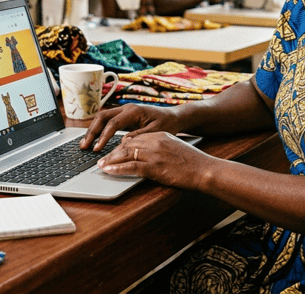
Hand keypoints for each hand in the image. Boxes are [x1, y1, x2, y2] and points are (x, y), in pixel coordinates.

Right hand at [80, 103, 181, 151]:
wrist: (173, 117)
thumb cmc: (166, 124)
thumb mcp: (155, 132)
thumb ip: (139, 136)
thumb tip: (123, 142)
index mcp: (134, 111)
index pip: (113, 123)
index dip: (104, 137)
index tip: (97, 149)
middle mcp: (126, 108)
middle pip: (102, 117)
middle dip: (92, 132)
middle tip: (84, 146)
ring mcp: (124, 111)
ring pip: (102, 117)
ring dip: (93, 130)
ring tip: (85, 144)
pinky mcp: (123, 116)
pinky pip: (107, 120)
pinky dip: (98, 129)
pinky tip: (94, 139)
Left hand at [98, 132, 214, 190]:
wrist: (204, 169)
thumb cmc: (192, 162)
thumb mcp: (174, 147)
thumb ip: (160, 147)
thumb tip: (146, 153)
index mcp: (159, 135)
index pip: (134, 138)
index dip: (121, 145)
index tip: (113, 151)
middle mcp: (155, 141)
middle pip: (127, 145)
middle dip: (112, 152)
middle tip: (101, 158)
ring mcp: (154, 153)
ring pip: (126, 154)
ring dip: (110, 160)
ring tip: (101, 165)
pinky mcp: (154, 167)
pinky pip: (130, 166)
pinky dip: (117, 168)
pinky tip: (109, 170)